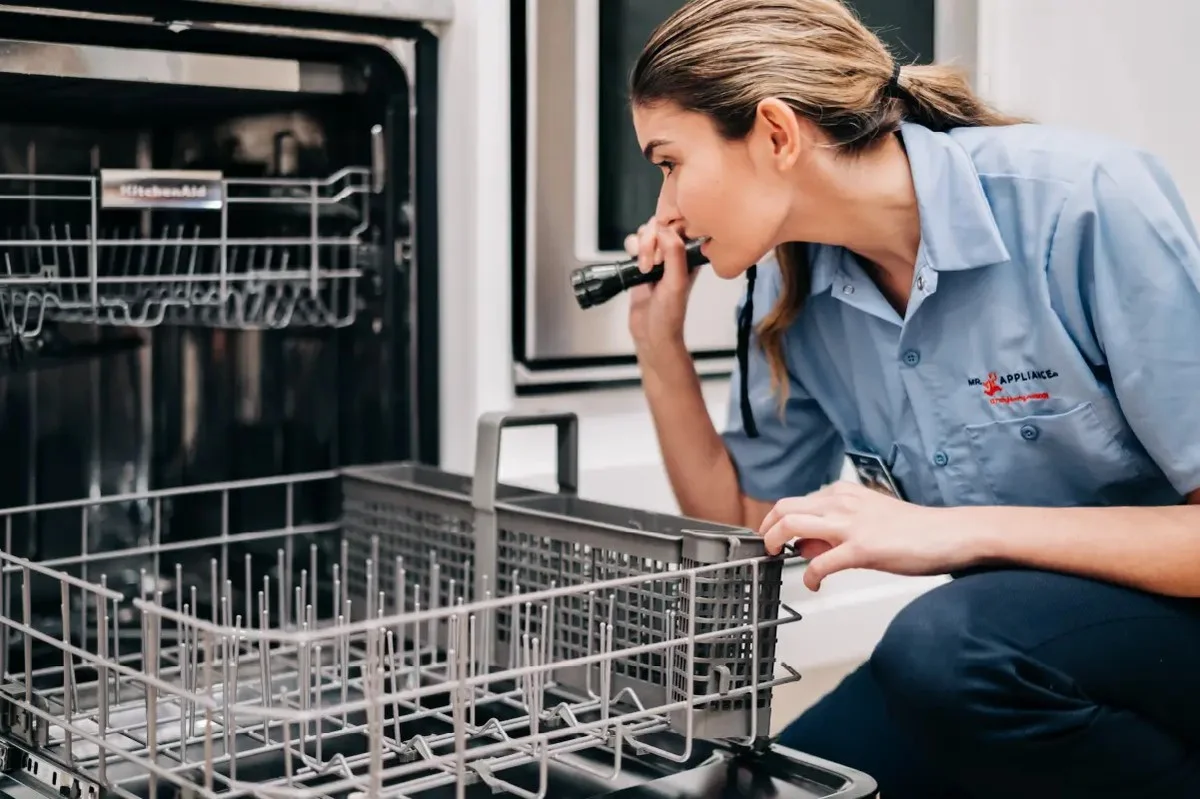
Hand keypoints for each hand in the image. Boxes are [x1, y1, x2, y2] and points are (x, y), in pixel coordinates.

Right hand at [624, 218, 700, 353]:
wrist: (652, 333)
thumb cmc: (669, 315)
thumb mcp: (676, 282)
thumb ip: (674, 254)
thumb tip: (664, 230)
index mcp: (690, 255)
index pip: (679, 225)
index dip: (667, 230)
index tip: (663, 249)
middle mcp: (674, 253)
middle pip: (659, 226)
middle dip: (650, 241)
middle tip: (651, 263)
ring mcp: (657, 257)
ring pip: (645, 233)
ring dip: (641, 247)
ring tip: (644, 268)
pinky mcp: (641, 263)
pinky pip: (634, 244)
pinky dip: (632, 251)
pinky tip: (636, 268)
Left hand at [758, 482, 978, 591]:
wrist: (950, 533)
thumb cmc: (916, 528)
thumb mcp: (869, 515)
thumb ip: (839, 524)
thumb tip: (812, 544)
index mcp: (844, 493)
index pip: (796, 501)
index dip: (780, 521)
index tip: (777, 536)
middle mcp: (842, 503)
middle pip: (785, 508)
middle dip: (767, 528)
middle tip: (767, 547)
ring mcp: (850, 525)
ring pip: (792, 525)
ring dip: (776, 543)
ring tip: (778, 559)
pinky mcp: (861, 548)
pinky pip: (819, 563)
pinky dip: (809, 577)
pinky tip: (814, 585)